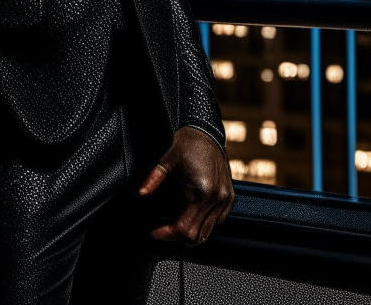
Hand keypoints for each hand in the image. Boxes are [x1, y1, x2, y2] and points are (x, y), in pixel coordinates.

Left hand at [138, 126, 233, 243]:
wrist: (207, 133)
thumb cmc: (189, 143)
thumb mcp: (168, 158)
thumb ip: (154, 177)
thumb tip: (141, 192)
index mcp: (201, 191)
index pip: (185, 229)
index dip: (167, 234)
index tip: (155, 230)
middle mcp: (216, 198)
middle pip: (196, 237)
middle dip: (176, 237)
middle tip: (162, 229)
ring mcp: (225, 200)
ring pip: (207, 234)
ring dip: (190, 233)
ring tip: (174, 223)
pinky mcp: (229, 199)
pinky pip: (216, 224)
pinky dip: (202, 226)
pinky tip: (190, 215)